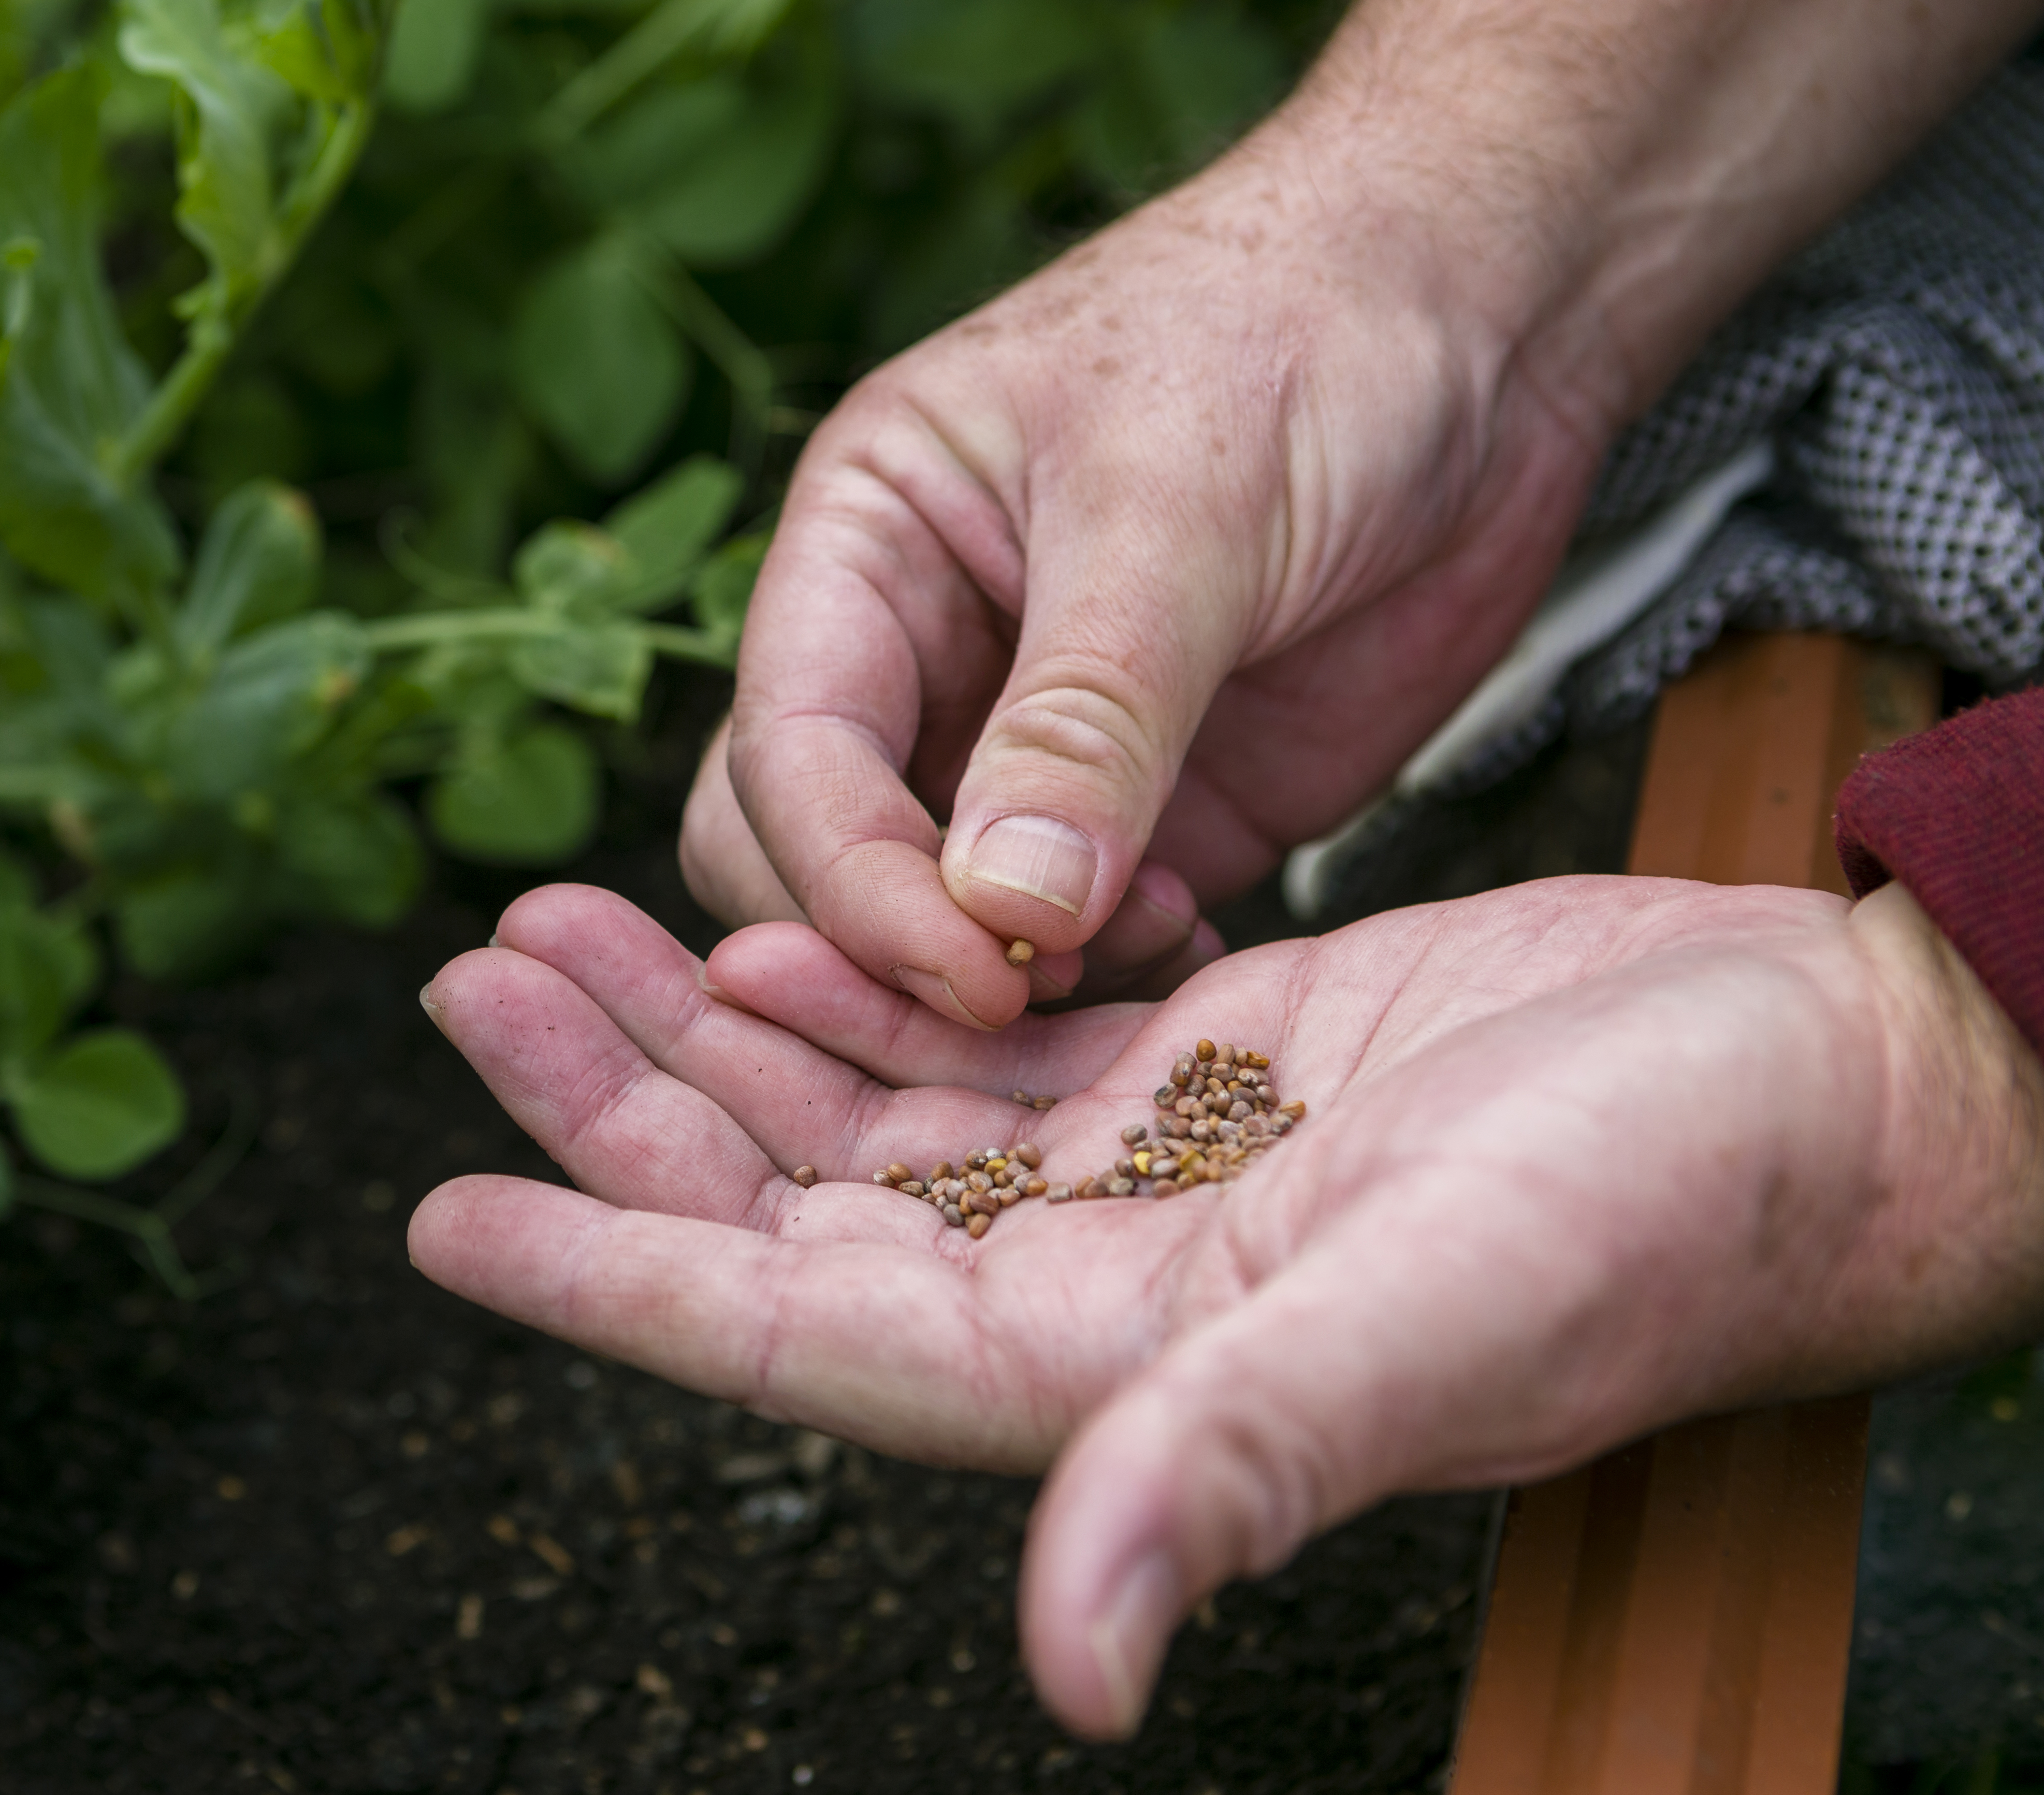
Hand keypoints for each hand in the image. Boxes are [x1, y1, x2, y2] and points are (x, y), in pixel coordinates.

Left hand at [412, 881, 2043, 1735]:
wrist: (1810, 1087)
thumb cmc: (1673, 1207)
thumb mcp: (1450, 1318)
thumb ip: (1246, 1463)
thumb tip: (1074, 1661)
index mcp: (1113, 1371)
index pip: (801, 1340)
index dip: (619, 1284)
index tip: (451, 1217)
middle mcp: (1093, 1288)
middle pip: (789, 1209)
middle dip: (618, 1109)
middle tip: (477, 978)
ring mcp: (1134, 1179)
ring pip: (855, 1108)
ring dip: (705, 1028)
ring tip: (558, 928)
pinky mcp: (1191, 1072)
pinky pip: (966, 1040)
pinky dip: (859, 972)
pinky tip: (773, 912)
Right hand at [684, 167, 1605, 1020]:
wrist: (1489, 313)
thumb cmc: (1307, 333)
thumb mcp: (1181, 513)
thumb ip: (1088, 718)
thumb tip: (1002, 910)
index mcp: (864, 544)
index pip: (793, 750)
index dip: (853, 880)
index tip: (968, 971)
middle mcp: (917, 654)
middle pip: (805, 856)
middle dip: (892, 947)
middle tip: (1023, 993)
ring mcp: (1024, 744)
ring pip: (932, 918)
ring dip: (1010, 971)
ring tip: (1142, 938)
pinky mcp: (1144, 810)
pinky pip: (1073, 936)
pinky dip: (1111, 971)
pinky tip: (1193, 945)